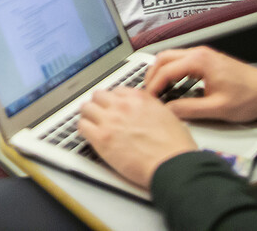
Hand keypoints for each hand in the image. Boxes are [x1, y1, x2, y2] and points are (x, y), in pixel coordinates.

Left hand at [78, 87, 196, 188]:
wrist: (171, 165)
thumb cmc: (174, 146)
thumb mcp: (167, 114)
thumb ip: (152, 107)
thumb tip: (146, 110)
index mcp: (138, 98)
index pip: (116, 91)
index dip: (114, 100)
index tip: (112, 106)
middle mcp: (122, 105)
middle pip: (98, 96)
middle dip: (98, 104)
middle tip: (98, 112)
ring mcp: (110, 120)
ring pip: (86, 108)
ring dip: (88, 114)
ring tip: (89, 121)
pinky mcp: (102, 139)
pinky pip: (82, 126)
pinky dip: (83, 128)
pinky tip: (87, 133)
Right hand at [144, 47, 256, 123]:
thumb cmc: (248, 98)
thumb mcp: (217, 109)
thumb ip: (189, 109)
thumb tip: (168, 111)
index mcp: (199, 61)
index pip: (166, 70)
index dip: (153, 86)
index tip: (148, 101)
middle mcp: (199, 52)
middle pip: (164, 57)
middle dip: (152, 75)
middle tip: (148, 95)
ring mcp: (203, 54)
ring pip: (172, 57)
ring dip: (161, 72)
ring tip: (156, 92)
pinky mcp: (207, 59)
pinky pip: (181, 60)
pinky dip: (171, 71)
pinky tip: (171, 86)